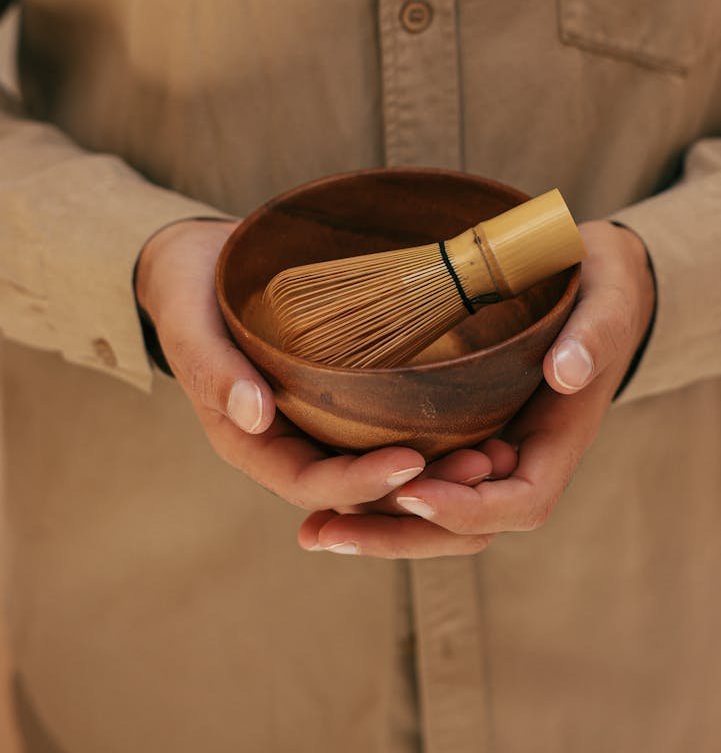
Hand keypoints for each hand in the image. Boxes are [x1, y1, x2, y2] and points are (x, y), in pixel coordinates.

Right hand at [134, 219, 512, 520]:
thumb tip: (254, 415)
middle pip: (360, 488)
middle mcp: (293, 441)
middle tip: (484, 467)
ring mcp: (323, 420)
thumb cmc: (190, 291)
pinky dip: (434, 428)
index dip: (360, 483)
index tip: (411, 462)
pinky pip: (392, 422)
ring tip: (499, 452)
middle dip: (419, 486)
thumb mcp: (189, 323)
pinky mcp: (348, 393)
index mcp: (252, 441)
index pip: (310, 484)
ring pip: (383, 461)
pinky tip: (484, 414)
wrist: (202, 264)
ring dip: (439, 466)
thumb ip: (213, 370)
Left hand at [298, 220, 654, 556]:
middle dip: (399, 536)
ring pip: (435, 513)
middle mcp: (521, 457)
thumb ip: (595, 335)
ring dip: (377, 526)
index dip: (467, 507)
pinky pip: (419, 477)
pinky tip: (322, 495)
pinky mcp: (458, 431)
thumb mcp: (608, 299)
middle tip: (327, 533)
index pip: (521, 501)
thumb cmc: (601, 287)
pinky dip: (374, 492)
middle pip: (465, 527)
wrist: (590, 281)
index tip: (412, 491)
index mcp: (560, 439)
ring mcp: (488, 449)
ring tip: (310, 531)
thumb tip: (566, 372)